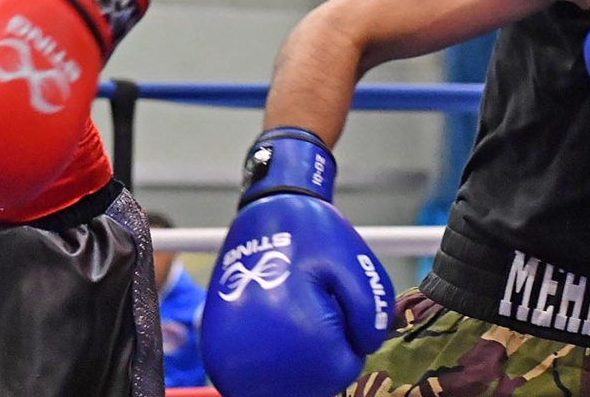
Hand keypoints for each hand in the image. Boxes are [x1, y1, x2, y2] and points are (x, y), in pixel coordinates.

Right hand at [202, 129, 391, 396]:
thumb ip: (372, 315)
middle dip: (320, 351)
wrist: (269, 210)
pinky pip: (247, 375)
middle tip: (314, 305)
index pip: (340, 370)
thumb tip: (365, 346)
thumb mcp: (360, 268)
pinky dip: (264, 358)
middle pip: (309, 380)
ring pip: (278, 381)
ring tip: (292, 310)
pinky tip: (272, 324)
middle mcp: (261, 352)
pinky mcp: (217, 346)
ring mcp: (232, 353)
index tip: (337, 306)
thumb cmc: (314, 234)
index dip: (348, 340)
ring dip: (291, 358)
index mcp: (302, 336)